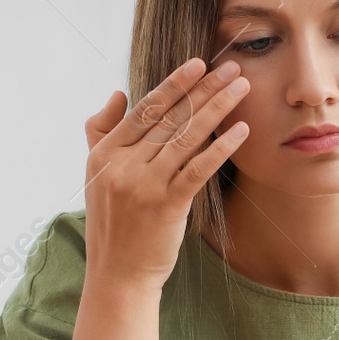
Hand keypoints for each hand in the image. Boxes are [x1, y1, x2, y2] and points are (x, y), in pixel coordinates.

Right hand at [81, 56, 251, 288]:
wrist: (118, 275)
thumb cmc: (114, 225)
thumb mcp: (96, 176)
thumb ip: (101, 132)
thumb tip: (119, 94)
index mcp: (104, 154)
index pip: (144, 110)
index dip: (173, 85)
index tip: (198, 64)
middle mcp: (122, 165)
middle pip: (170, 118)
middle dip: (203, 89)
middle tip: (231, 67)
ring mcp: (144, 184)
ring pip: (186, 137)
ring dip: (217, 108)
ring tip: (241, 87)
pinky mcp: (167, 205)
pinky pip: (198, 168)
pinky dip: (221, 146)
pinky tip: (241, 129)